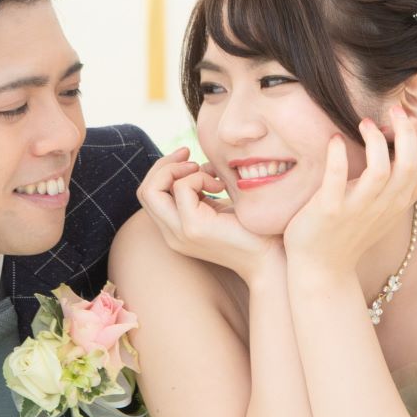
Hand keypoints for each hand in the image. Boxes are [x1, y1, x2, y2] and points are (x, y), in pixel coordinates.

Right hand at [137, 149, 276, 279]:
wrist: (270, 257)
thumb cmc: (251, 229)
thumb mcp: (218, 205)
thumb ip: (200, 189)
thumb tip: (193, 162)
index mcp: (176, 228)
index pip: (150, 194)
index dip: (163, 170)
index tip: (189, 158)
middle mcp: (172, 234)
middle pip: (145, 191)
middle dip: (164, 165)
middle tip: (190, 158)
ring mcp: (180, 233)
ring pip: (151, 190)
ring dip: (177, 170)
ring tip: (206, 174)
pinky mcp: (194, 228)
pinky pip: (181, 188)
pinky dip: (198, 177)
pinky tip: (220, 186)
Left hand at [285, 120, 416, 276]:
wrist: (321, 268)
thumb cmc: (347, 232)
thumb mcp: (379, 210)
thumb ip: (391, 185)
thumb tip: (396, 146)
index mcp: (396, 203)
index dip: (413, 137)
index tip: (398, 120)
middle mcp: (383, 205)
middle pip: (409, 163)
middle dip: (405, 130)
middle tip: (393, 109)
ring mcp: (357, 209)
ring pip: (380, 170)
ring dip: (374, 140)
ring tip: (364, 123)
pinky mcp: (330, 211)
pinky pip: (337, 178)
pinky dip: (338, 155)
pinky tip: (333, 140)